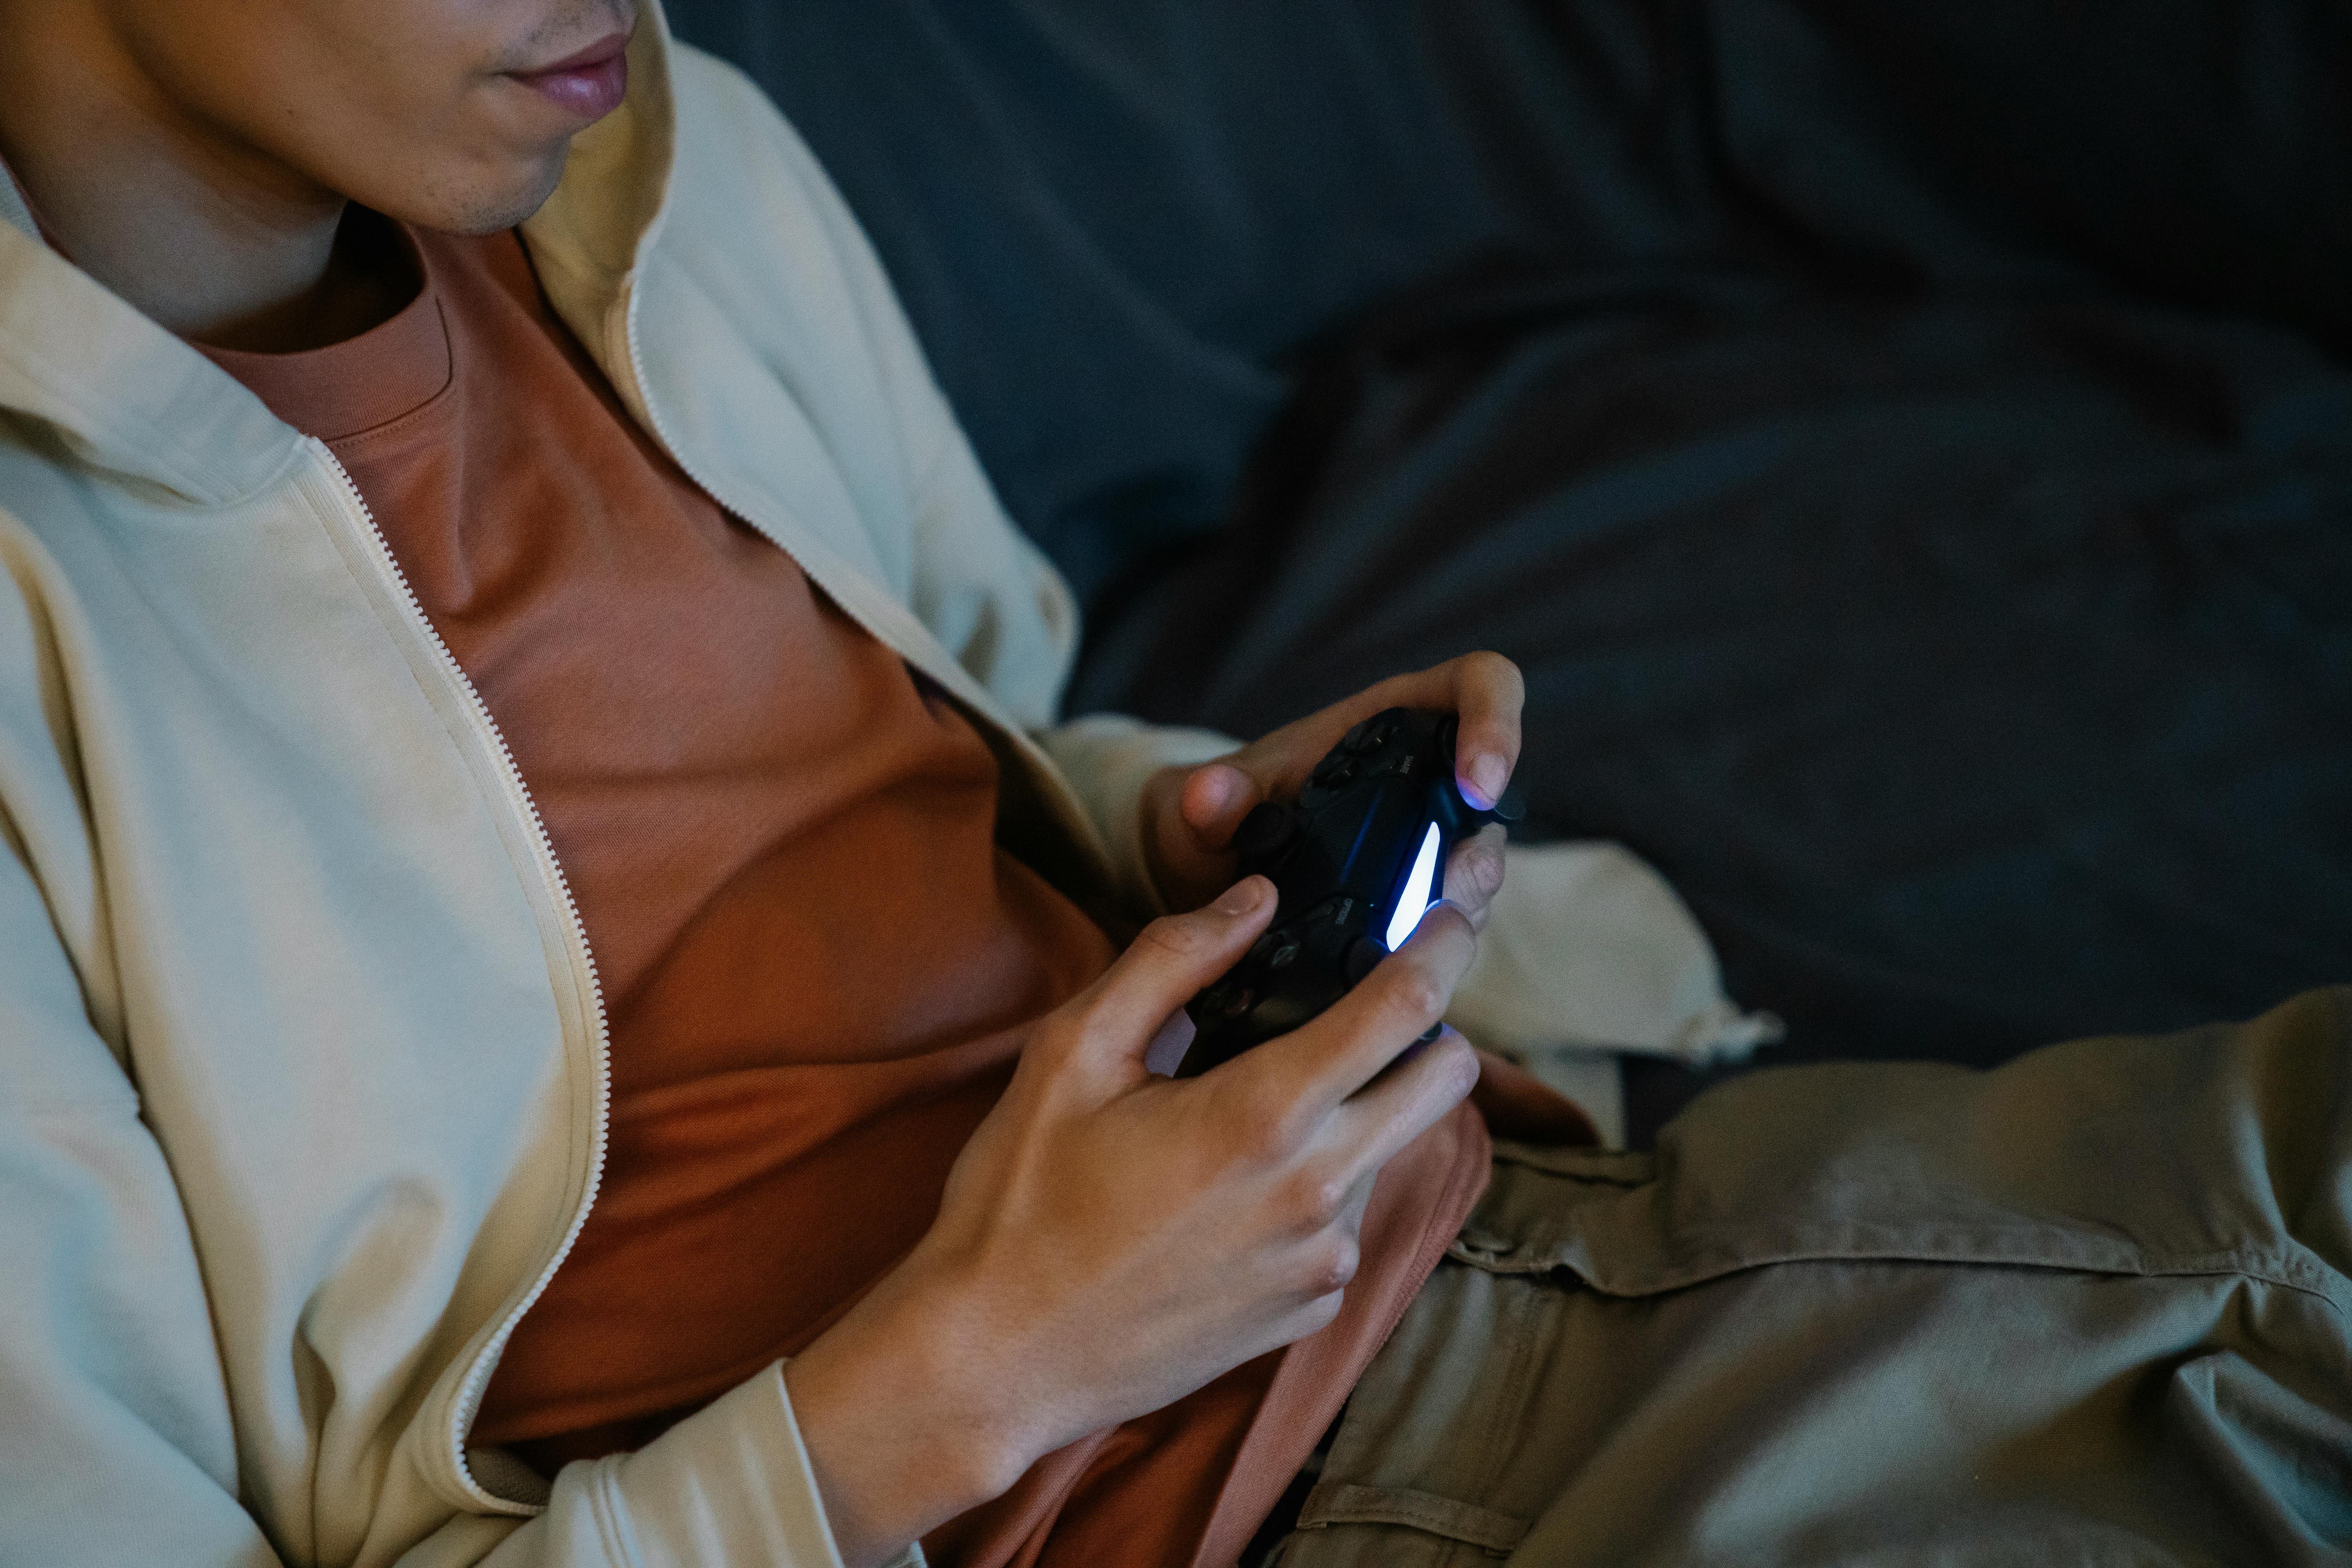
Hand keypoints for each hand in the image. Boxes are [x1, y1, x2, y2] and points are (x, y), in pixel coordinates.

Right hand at [780, 876, 1483, 1565]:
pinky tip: (1236, 1191)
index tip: (1451, 910)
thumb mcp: (1071, 1054)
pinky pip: (1347, 1225)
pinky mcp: (1309, 1312)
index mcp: (1263, 1115)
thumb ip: (1171, 960)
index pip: (1406, 1009)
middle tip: (1377, 1004)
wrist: (996, 1359)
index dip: (1444, 943)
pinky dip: (1320, 1190)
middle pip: (1445, 1083)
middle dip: (1433, 1028)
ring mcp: (1321, 1263)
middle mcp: (1317, 1194)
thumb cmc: (1021, 1202)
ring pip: (1393, 1152)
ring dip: (1361, 1114)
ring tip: (1259, 1112)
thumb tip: (1252, 899)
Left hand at [1138, 652, 1524, 913]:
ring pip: (1479, 870)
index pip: (1479, 687)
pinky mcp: (1416, 900)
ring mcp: (1425, 842)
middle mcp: (1422, 778)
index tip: (1477, 788)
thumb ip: (1205, 798)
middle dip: (1480, 850)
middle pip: (1495, 799)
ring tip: (1413, 936)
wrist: (1199, 874)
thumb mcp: (1198, 803)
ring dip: (1460, 906)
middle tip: (1448, 890)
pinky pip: (1449, 921)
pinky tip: (1394, 965)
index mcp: (1389, 721)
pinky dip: (1431, 944)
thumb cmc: (1211, 814)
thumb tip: (1210, 796)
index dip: (1496, 726)